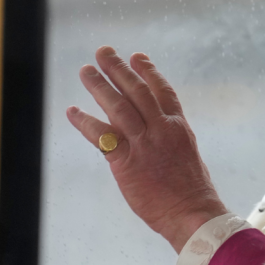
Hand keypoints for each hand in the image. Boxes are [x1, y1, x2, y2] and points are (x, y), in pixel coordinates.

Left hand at [67, 46, 227, 252]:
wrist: (191, 211)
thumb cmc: (191, 190)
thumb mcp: (186, 155)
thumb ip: (169, 138)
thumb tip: (154, 133)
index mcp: (178, 127)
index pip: (162, 91)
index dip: (148, 71)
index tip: (137, 56)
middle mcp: (161, 129)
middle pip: (137, 91)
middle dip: (119, 69)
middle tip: (103, 52)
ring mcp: (144, 143)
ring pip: (119, 106)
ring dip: (100, 86)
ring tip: (86, 71)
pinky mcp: (126, 161)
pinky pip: (101, 136)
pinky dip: (85, 122)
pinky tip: (72, 111)